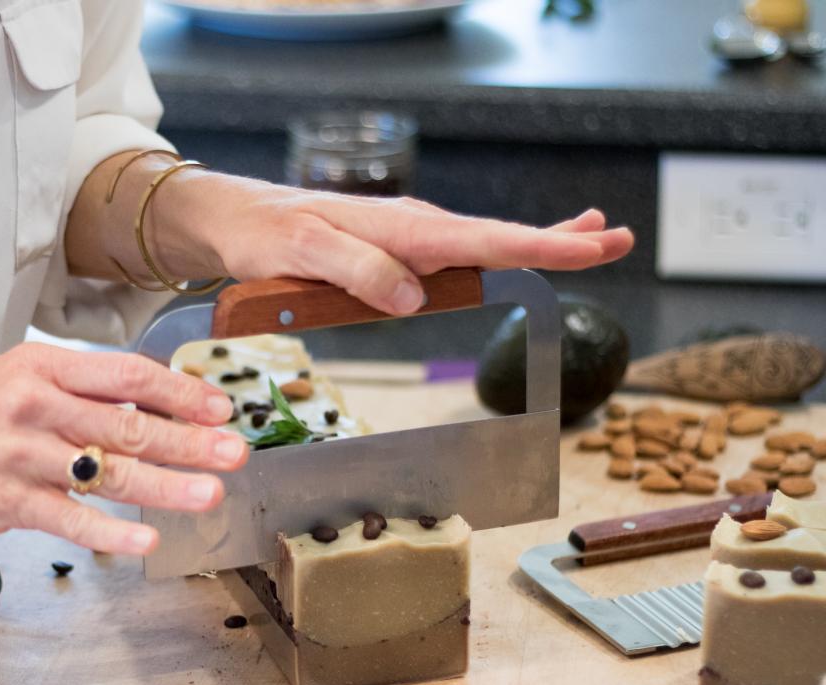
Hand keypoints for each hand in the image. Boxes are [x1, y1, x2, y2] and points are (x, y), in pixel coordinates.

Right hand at [0, 343, 248, 554]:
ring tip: (209, 493)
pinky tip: (145, 539)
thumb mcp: (9, 384)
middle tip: (235, 451)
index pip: (126, 373)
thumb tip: (144, 403)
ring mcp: (20, 453)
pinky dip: (111, 531)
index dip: (180, 391)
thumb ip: (72, 390)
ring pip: (109, 470)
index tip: (218, 407)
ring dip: (167, 484)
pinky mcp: (6, 500)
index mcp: (39, 366)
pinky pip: (71, 518)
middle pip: (129, 422)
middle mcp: (33, 403)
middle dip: (190, 439)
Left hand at [157, 173, 634, 315]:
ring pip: (482, 244)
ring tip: (589, 239)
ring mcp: (405, 240)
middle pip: (498, 237)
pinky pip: (453, 255)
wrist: (233, 220)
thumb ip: (358, 272)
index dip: (543, 245)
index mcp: (400, 229)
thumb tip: (414, 298)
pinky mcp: (393, 252)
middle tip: (616, 239)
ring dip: (536, 242)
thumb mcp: (302, 255)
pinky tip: (510, 255)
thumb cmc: (264, 236)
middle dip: (559, 239)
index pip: (484, 239)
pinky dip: (494, 252)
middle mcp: (411, 230)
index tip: (594, 245)